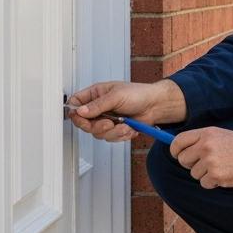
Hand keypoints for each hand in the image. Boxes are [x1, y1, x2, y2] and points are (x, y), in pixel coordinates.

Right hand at [67, 79, 185, 142]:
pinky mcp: (115, 129)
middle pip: (84, 123)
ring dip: (113, 132)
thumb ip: (97, 105)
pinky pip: (111, 138)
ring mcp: (107, 119)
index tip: (81, 117)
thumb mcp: (116, 96)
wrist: (156, 106)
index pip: (76, 103)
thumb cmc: (139, 94)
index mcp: (96, 94)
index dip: (75, 112)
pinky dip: (121, 135)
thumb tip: (80, 111)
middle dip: (97, 126)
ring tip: (125, 125)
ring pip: (98, 133)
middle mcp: (99, 108)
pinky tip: (130, 128)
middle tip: (109, 123)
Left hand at [170, 127, 232, 189]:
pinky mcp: (216, 175)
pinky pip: (204, 183)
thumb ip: (202, 139)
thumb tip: (180, 148)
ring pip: (194, 173)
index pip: (179, 141)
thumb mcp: (221, 135)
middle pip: (183, 159)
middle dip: (191, 164)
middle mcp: (206, 146)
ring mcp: (210, 161)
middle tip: (206, 163)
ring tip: (221, 167)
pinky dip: (213, 182)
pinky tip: (225, 174)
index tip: (177, 155)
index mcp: (207, 133)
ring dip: (205, 174)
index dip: (175, 150)